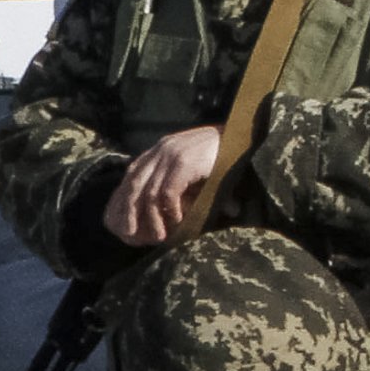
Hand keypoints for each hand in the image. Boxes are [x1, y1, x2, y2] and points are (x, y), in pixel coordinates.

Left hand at [105, 126, 222, 245]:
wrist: (246, 133)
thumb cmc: (222, 156)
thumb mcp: (192, 169)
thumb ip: (175, 187)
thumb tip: (160, 218)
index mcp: (158, 149)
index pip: (129, 177)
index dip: (123, 202)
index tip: (124, 225)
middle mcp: (160, 150)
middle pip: (132, 187)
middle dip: (130, 214)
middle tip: (134, 237)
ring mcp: (171, 154)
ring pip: (148, 194)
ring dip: (152, 219)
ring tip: (160, 236)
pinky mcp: (185, 162)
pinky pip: (168, 193)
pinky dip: (171, 211)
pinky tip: (179, 222)